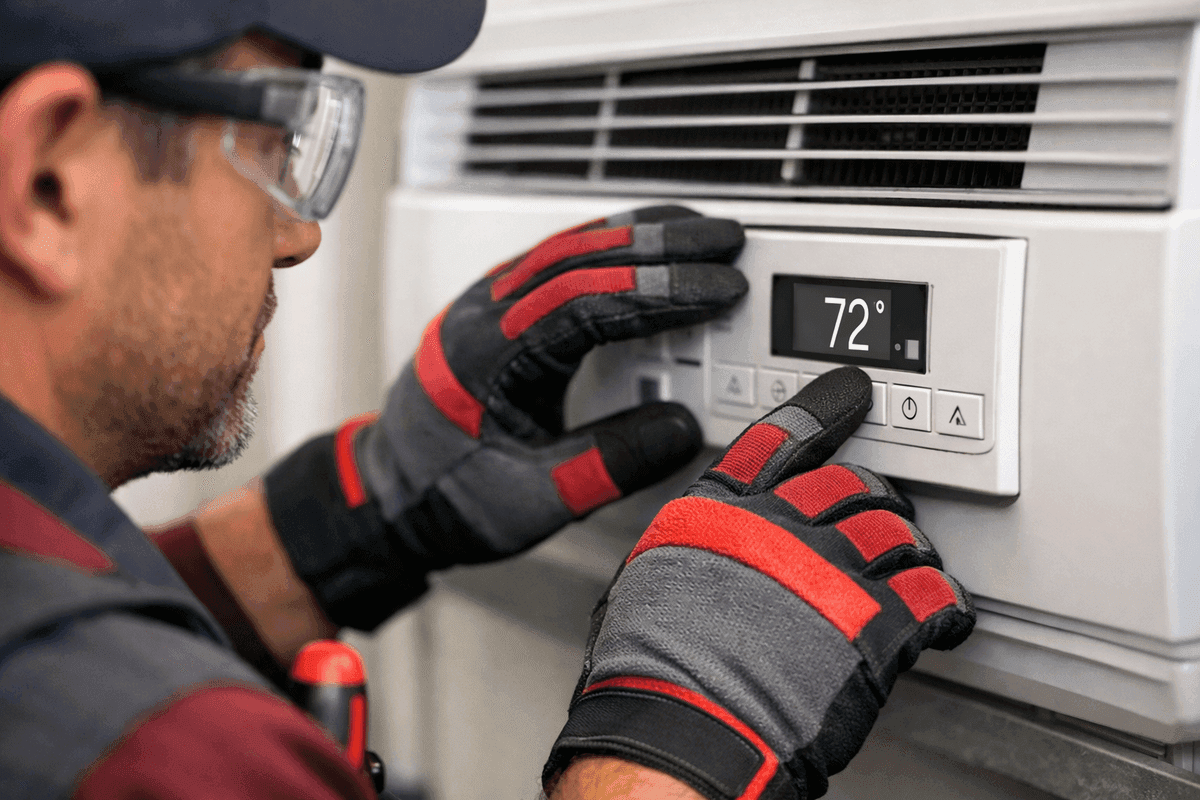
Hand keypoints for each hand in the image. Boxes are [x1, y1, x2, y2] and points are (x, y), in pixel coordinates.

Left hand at [264, 206, 746, 629]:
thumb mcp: (534, 500)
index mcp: (489, 355)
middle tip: (725, 241)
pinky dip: (609, 250)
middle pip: (581, 256)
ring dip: (637, 235)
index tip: (717, 290)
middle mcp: (484, 315)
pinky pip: (559, 262)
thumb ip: (609, 464)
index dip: (659, 293)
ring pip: (569, 248)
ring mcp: (487, 306)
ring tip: (697, 233)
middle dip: (661, 244)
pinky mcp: (497, 313)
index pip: (587, 303)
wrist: (388, 498)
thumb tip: (680, 429)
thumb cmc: (445, 497)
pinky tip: (643, 251)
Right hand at [543, 367, 974, 799]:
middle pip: (849, 483)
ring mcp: (825, 569)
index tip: (848, 396)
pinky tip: (947, 614)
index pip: (778, 439)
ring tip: (917, 564)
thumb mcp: (646, 583)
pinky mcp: (870, 623)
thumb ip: (694, 548)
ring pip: (896, 530)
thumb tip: (710, 550)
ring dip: (911, 547)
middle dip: (874, 495)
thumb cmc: (651, 672)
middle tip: (886, 509)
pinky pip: (932, 595)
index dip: (821, 411)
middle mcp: (774, 526)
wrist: (678, 729)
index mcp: (717, 512)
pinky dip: (947, 603)